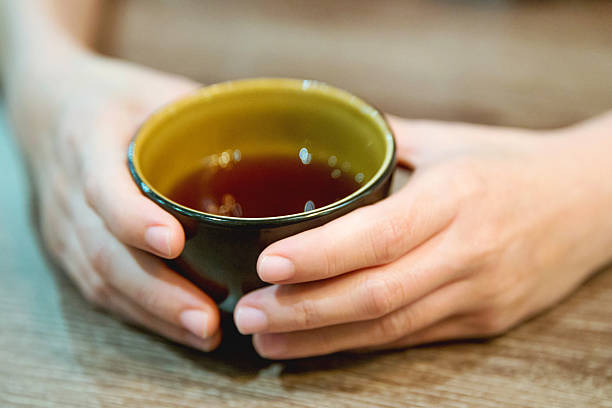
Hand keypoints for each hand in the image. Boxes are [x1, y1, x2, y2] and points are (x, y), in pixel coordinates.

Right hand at [12, 54, 220, 350]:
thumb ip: (203, 112)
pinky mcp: (71, 250)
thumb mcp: (154, 90)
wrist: (49, 108)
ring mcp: (65, 227)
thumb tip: (274, 138)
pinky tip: (180, 330)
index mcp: (87, 141)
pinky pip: (102, 290)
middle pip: (105, 253)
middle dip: (158, 293)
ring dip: (155, 315)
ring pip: (103, 281)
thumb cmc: (113, 98)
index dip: (134, 218)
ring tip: (205, 334)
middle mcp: (69, 192)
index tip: (175, 243)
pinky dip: (142, 315)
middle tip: (207, 320)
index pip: (102, 187)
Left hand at [234, 115, 611, 358]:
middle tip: (250, 315)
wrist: (592, 203)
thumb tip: (322, 136)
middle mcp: (469, 251)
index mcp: (457, 196)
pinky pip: (412, 337)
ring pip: (389, 327)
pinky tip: (320, 344)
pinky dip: (361, 343)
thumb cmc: (510, 162)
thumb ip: (382, 140)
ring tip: (269, 340)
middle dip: (304, 311)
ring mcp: (480, 294)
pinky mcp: (485, 322)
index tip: (267, 265)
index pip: (379, 235)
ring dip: (323, 339)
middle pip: (375, 294)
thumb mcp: (448, 140)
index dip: (319, 256)